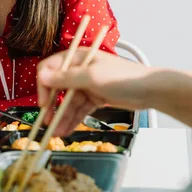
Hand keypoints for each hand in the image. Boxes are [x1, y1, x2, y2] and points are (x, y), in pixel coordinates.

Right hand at [37, 48, 152, 135]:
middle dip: (52, 106)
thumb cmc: (123, 78)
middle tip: (47, 123)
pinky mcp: (96, 97)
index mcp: (78, 58)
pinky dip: (73, 119)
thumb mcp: (92, 77)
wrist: (149, 90)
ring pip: (69, 102)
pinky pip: (80, 109)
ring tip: (56, 133)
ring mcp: (88, 84)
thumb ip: (66, 78)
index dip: (44, 86)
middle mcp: (80, 69)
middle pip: (58, 88)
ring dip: (62, 117)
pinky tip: (66, 130)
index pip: (50, 69)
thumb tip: (42, 76)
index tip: (43, 104)